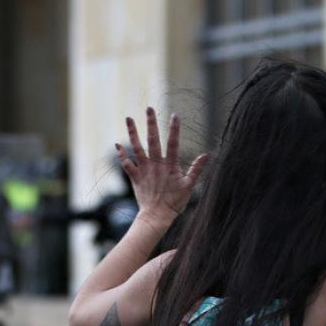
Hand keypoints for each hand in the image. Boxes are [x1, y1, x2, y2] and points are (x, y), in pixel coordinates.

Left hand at [116, 108, 208, 226]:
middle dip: (151, 123)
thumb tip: (207, 155)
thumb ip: (196, 169)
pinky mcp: (135, 178)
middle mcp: (156, 165)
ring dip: (133, 133)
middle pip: (153, 140)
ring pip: (137, 148)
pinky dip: (122, 155)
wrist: (157, 216)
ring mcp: (144, 170)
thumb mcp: (189, 186)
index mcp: (170, 166)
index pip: (173, 144)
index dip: (174, 129)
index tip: (175, 115)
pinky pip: (126, 164)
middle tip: (149, 108)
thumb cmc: (175, 202)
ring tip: (128, 118)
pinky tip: (118, 144)